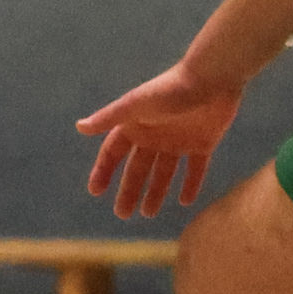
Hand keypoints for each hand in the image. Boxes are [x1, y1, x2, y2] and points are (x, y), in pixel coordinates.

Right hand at [74, 64, 243, 219]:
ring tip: (148, 214)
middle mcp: (154, 135)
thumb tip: (79, 127)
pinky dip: (190, 184)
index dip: (103, 171)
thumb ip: (109, 118)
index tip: (95, 191)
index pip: (113, 153)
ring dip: (155, 192)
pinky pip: (194, 170)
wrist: (213, 79)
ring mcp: (178, 141)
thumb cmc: (170, 89)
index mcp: (135, 126)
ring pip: (164, 173)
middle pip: (137, 169)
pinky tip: (184, 202)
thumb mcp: (136, 104)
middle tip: (122, 214)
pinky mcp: (202, 144)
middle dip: (128, 190)